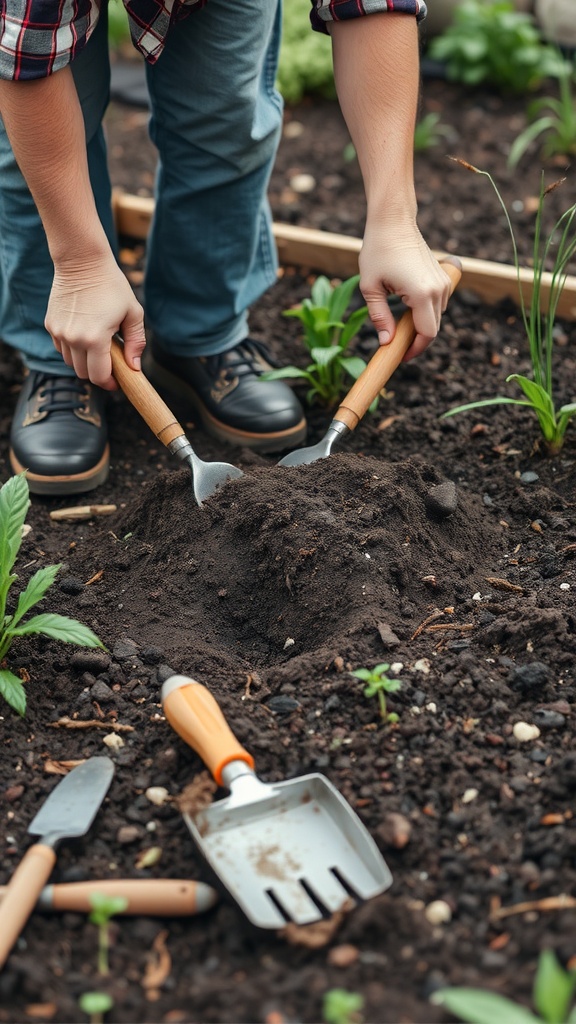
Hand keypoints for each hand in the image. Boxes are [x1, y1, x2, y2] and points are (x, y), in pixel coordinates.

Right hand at [45, 253, 145, 388]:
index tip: (117, 382)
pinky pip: (62, 348)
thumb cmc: (112, 286)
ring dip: (84, 361)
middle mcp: (73, 338)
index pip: (99, 376)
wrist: (82, 261)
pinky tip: (84, 336)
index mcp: (95, 338)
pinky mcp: (50, 324)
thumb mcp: (133, 313)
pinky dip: (73, 349)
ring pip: (70, 362)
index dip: (109, 383)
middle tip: (110, 365)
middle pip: (83, 373)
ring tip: (98, 347)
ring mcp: (59, 332)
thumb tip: (134, 367)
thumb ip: (136, 342)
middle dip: (98, 374)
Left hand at [359, 222, 451, 360]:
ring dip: (420, 325)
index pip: (427, 334)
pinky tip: (406, 306)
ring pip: (436, 317)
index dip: (414, 349)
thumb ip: (380, 317)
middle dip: (415, 341)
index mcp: (422, 294)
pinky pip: (437, 304)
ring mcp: (443, 282)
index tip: (399, 356)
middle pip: (433, 328)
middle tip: (393, 344)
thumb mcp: (370, 288)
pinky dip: (424, 312)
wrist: (393, 221)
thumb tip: (386, 342)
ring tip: (397, 324)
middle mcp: (439, 289)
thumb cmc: (378, 251)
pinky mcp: (443, 277)